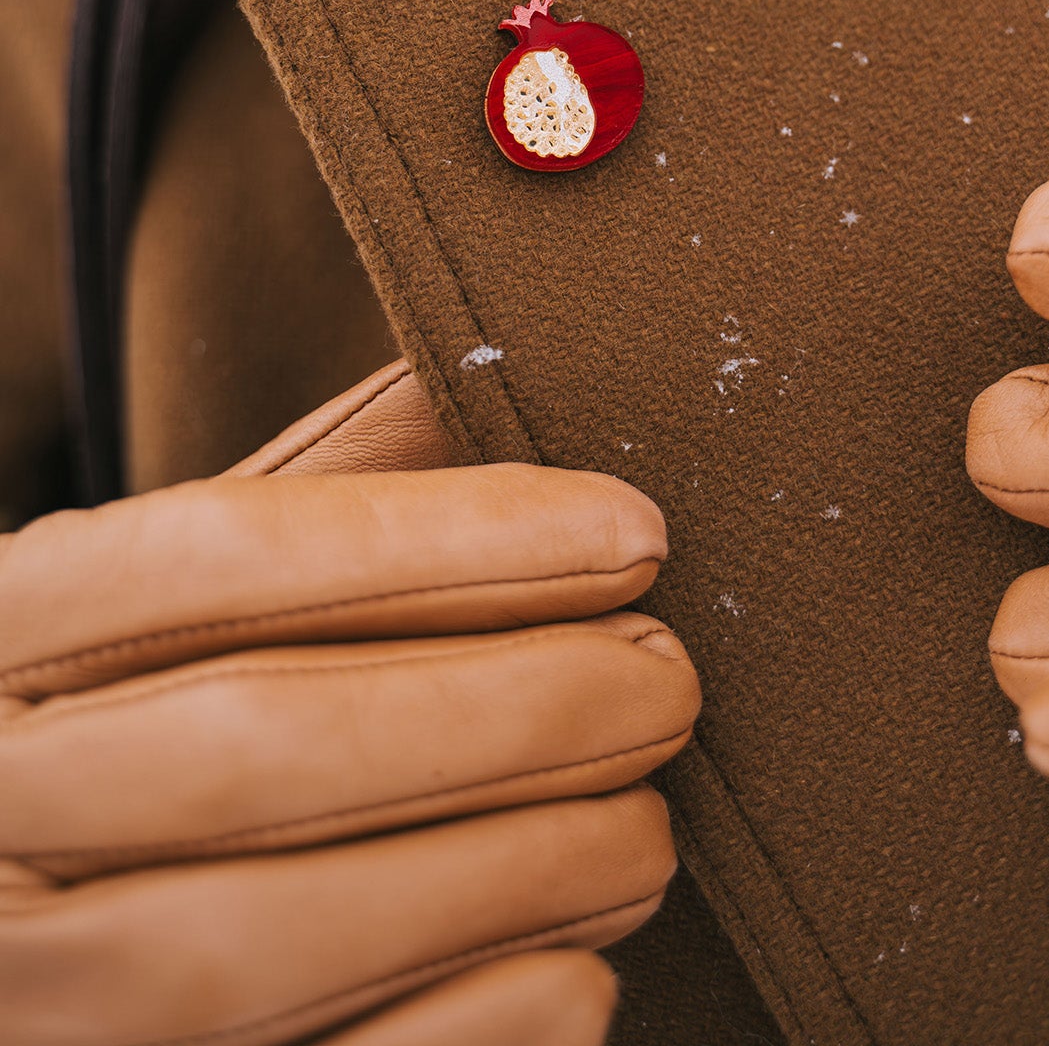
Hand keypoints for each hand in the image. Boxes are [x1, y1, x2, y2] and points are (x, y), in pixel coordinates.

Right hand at [0, 459, 697, 1044]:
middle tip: (668, 676)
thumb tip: (502, 381)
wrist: (11, 938)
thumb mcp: (166, 592)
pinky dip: (474, 1027)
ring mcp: (32, 1002)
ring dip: (519, 868)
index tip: (628, 529)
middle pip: (268, 744)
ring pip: (288, 938)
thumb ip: (316, 490)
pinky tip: (576, 970)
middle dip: (512, 706)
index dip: (449, 536)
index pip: (224, 556)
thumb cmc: (111, 722)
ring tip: (647, 823)